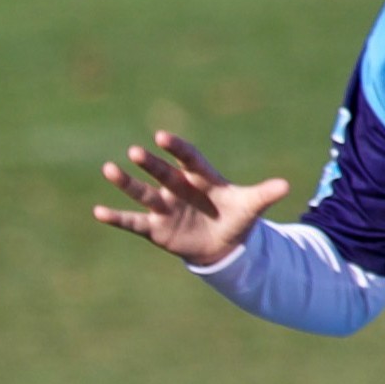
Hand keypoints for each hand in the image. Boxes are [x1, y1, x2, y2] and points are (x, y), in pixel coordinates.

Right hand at [91, 131, 291, 267]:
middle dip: (149, 164)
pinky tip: (98, 211)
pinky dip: (116, 217)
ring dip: (126, 182)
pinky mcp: (154, 227)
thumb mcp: (250, 206)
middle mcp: (177, 187)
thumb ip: (263, 194)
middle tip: (136, 152)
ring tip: (109, 169)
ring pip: (142, 192)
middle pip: (161, 172)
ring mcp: (164, 206)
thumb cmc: (235, 217)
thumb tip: (286, 186)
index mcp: (200, 177)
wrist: (222, 244)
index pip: (187, 158)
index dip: (176, 148)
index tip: (163, 138)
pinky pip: (132, 221)